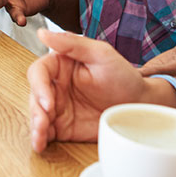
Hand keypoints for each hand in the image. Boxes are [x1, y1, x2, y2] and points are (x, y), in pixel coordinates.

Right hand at [27, 29, 147, 151]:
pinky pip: (46, 132)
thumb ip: (72, 43)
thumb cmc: (123, 76)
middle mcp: (56, 86)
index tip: (48, 102)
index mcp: (61, 65)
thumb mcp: (101, 54)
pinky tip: (40, 144)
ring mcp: (58, 107)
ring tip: (40, 137)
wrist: (140, 105)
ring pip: (37, 115)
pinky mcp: (63, 126)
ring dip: (35, 126)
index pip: (39, 72)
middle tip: (43, 122)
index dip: (39, 87)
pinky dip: (40, 139)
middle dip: (36, 110)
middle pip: (35, 96)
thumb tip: (42, 32)